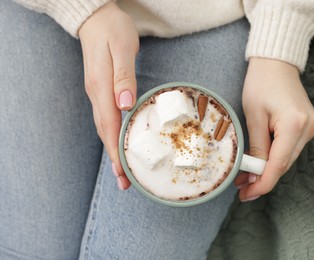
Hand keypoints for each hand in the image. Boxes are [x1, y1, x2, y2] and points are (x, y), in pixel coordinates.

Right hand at [79, 2, 138, 189]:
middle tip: (124, 183)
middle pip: (105, 133)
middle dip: (115, 159)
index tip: (124, 173)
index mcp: (102, 88)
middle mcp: (96, 94)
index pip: (110, 127)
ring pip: (105, 128)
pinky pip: (106, 118)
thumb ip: (124, 77)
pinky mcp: (101, 89)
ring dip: (113, 150)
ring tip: (122, 171)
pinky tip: (119, 142)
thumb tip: (125, 104)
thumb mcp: (122, 48)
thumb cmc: (113, 30)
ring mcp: (97, 93)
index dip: (117, 152)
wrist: (96, 17)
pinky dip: (113, 135)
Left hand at [235, 58, 313, 200]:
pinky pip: (290, 149)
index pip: (278, 165)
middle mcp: (309, 128)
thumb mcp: (253, 116)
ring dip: (267, 169)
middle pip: (284, 164)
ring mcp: (312, 128)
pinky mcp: (308, 127)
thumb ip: (257, 147)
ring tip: (244, 177)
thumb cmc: (261, 83)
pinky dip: (274, 157)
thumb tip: (253, 175)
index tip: (246, 195)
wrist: (277, 63)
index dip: (262, 184)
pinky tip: (259, 161)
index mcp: (294, 124)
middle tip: (241, 188)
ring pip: (287, 159)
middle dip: (261, 179)